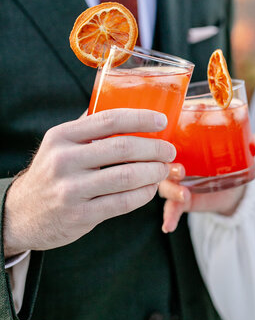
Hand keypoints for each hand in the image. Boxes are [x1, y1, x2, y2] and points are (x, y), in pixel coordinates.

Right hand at [4, 109, 175, 257]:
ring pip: (126, 177)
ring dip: (153, 172)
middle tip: (169, 151)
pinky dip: (142, 195)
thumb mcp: (60, 144)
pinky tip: (150, 189)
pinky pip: (122, 203)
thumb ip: (88, 127)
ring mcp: (70, 190)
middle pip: (122, 148)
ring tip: (163, 169)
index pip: (109, 120)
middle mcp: (64, 160)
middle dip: (154, 149)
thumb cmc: (52, 173)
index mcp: (62, 136)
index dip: (140, 118)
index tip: (162, 121)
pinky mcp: (79, 216)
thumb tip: (126, 103)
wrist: (20, 214)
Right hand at [159, 134, 254, 232]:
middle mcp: (180, 164)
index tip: (174, 148)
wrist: (235, 185)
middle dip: (169, 169)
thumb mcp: (242, 150)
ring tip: (184, 196)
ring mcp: (179, 184)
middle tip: (181, 172)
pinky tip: (167, 227)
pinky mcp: (183, 202)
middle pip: (165, 165)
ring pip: (166, 187)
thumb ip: (253, 145)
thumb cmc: (232, 159)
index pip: (171, 142)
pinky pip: (171, 209)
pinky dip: (168, 217)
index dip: (168, 144)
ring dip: (171, 191)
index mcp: (189, 147)